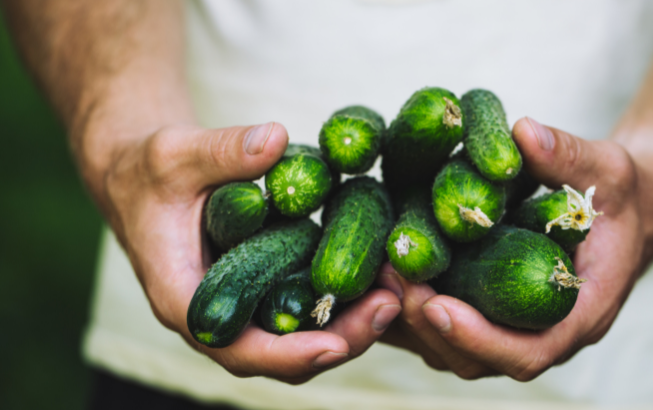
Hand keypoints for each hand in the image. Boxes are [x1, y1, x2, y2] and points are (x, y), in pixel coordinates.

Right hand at [98, 122, 400, 383]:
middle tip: (389, 304)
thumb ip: (222, 151)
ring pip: (296, 339)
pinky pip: (300, 309)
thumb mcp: (177, 152)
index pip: (234, 347)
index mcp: (183, 296)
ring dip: (347, 325)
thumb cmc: (151, 168)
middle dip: (338, 340)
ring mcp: (240, 307)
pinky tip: (375, 276)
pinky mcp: (259, 290)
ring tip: (395, 292)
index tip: (336, 344)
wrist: (142, 175)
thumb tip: (274, 139)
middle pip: (279, 355)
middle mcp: (216, 315)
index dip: (286, 354)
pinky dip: (337, 302)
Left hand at [378, 116, 652, 380]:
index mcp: (581, 312)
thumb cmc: (620, 195)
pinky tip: (378, 273)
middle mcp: (544, 331)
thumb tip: (523, 132)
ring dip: (409, 322)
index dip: (480, 339)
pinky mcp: (490, 311)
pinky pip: (444, 326)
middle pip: (479, 361)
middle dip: (428, 327)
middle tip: (390, 279)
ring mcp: (514, 326)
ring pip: (453, 350)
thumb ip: (569, 156)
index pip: (530, 352)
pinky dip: (409, 309)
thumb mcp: (608, 169)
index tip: (435, 306)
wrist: (624, 212)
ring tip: (375, 274)